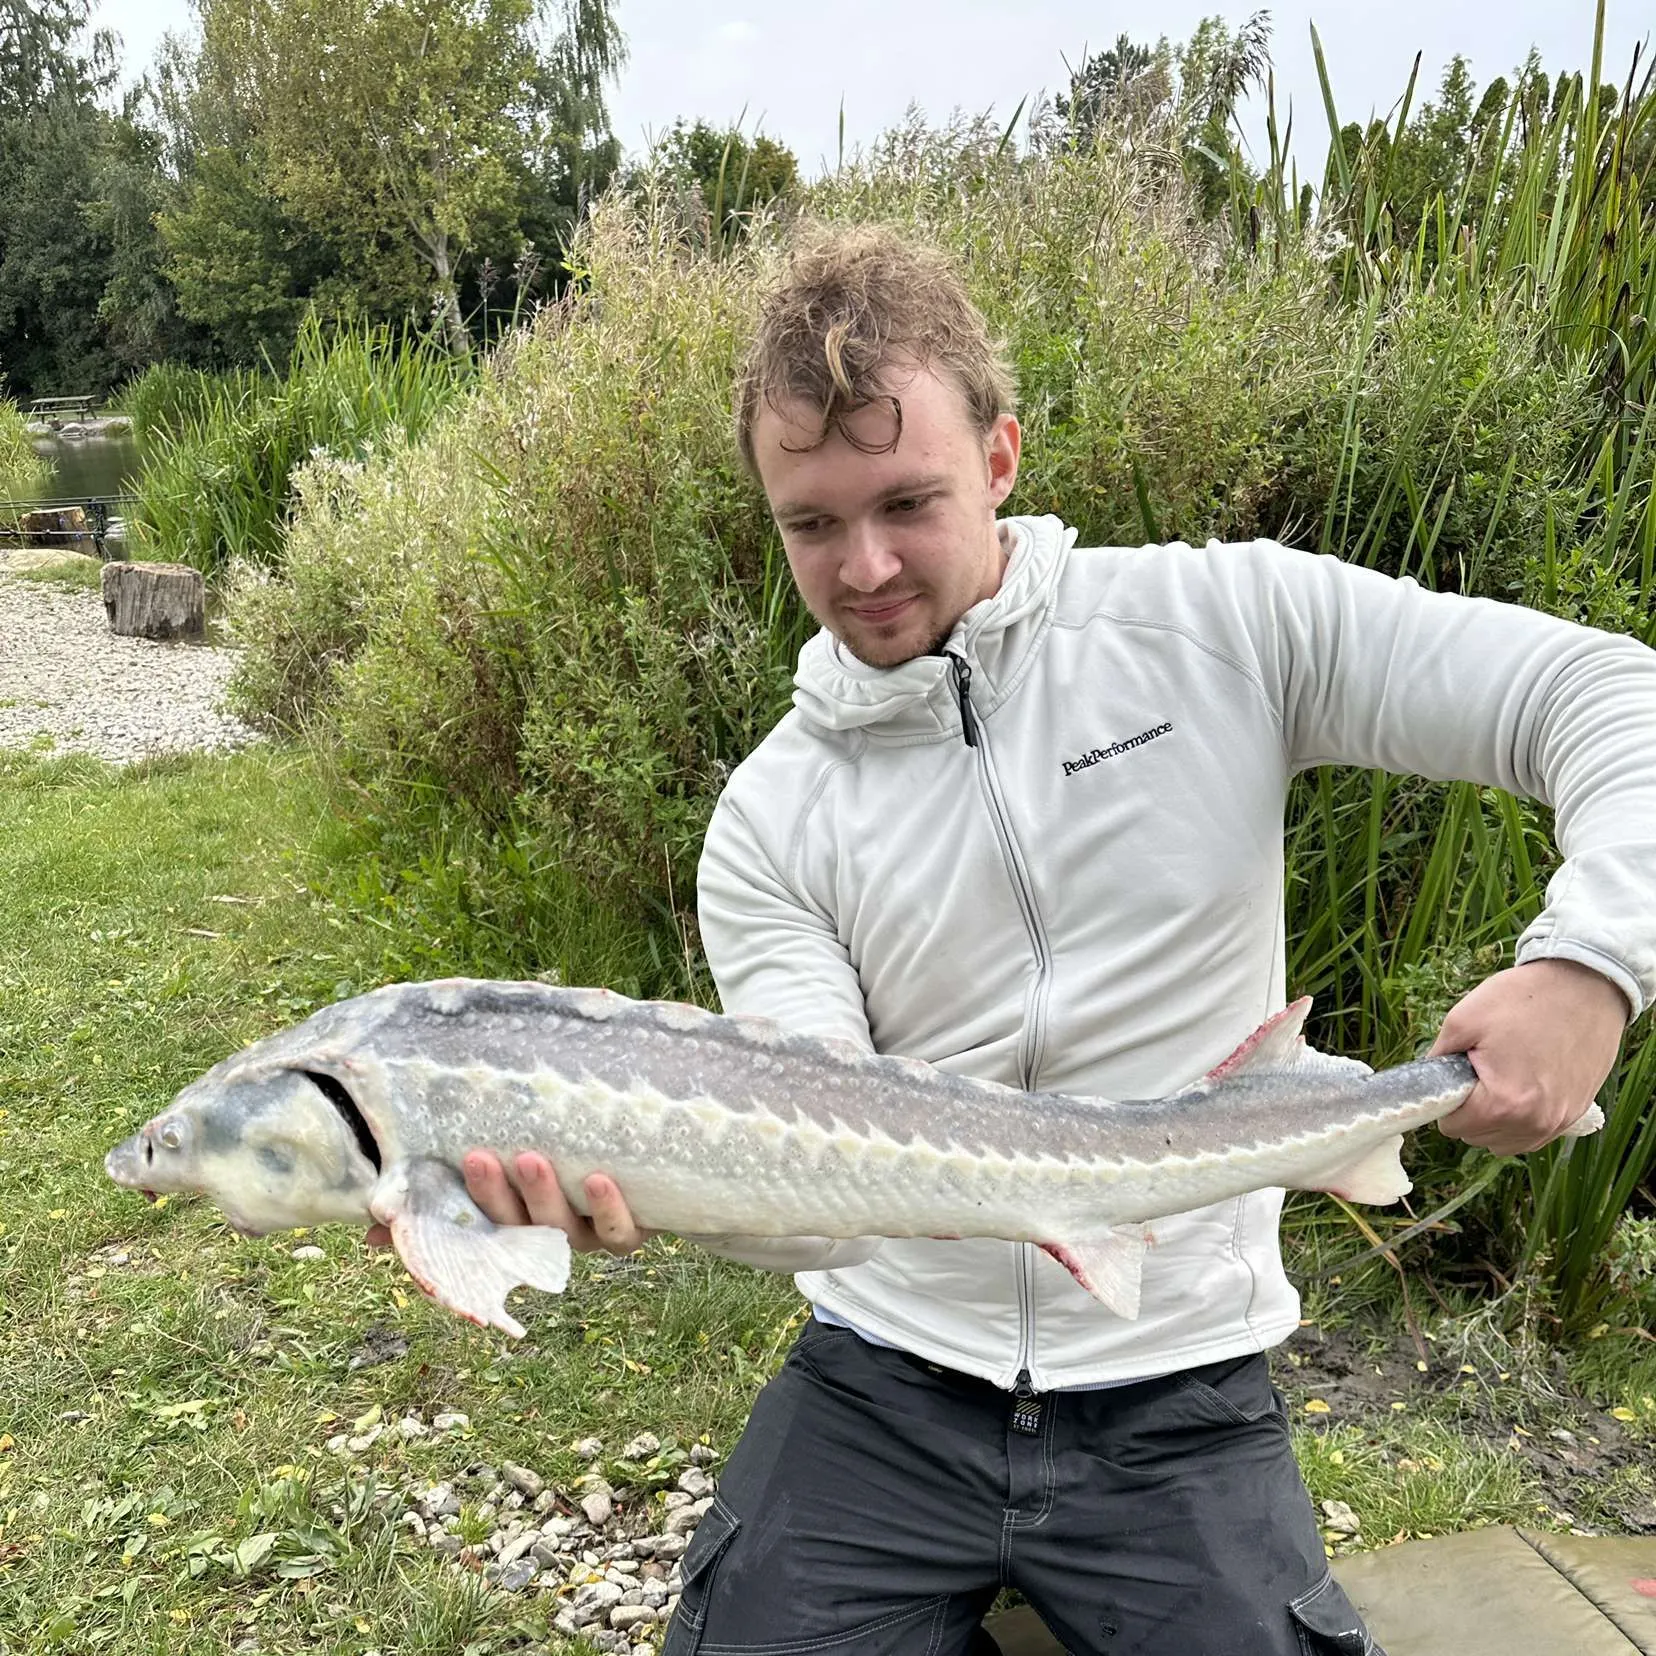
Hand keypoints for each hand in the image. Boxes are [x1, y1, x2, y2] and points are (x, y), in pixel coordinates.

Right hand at [364, 1151, 654, 1255]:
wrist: (662, 1170)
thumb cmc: (572, 1155)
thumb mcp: (512, 1159)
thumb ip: (451, 1181)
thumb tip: (372, 1223)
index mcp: (513, 1221)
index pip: (468, 1228)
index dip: (435, 1230)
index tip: (400, 1214)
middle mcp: (547, 1233)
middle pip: (513, 1224)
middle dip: (492, 1194)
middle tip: (478, 1156)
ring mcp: (588, 1234)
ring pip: (562, 1228)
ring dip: (543, 1195)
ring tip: (531, 1158)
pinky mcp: (631, 1229)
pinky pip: (620, 1231)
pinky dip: (609, 1208)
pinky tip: (599, 1177)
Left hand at [1429, 960, 1627, 1154]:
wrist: (1584, 987)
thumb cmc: (1524, 999)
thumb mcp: (1463, 1020)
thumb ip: (1436, 1059)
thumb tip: (1428, 1082)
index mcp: (1503, 1103)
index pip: (1452, 1126)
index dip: (1446, 1100)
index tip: (1456, 1075)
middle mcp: (1535, 1122)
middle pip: (1477, 1137)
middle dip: (1470, 1108)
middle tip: (1480, 1069)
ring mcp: (1559, 1122)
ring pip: (1504, 1141)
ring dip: (1494, 1120)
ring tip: (1500, 1077)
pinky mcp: (1574, 1114)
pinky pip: (1532, 1135)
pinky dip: (1519, 1120)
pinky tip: (1520, 1088)